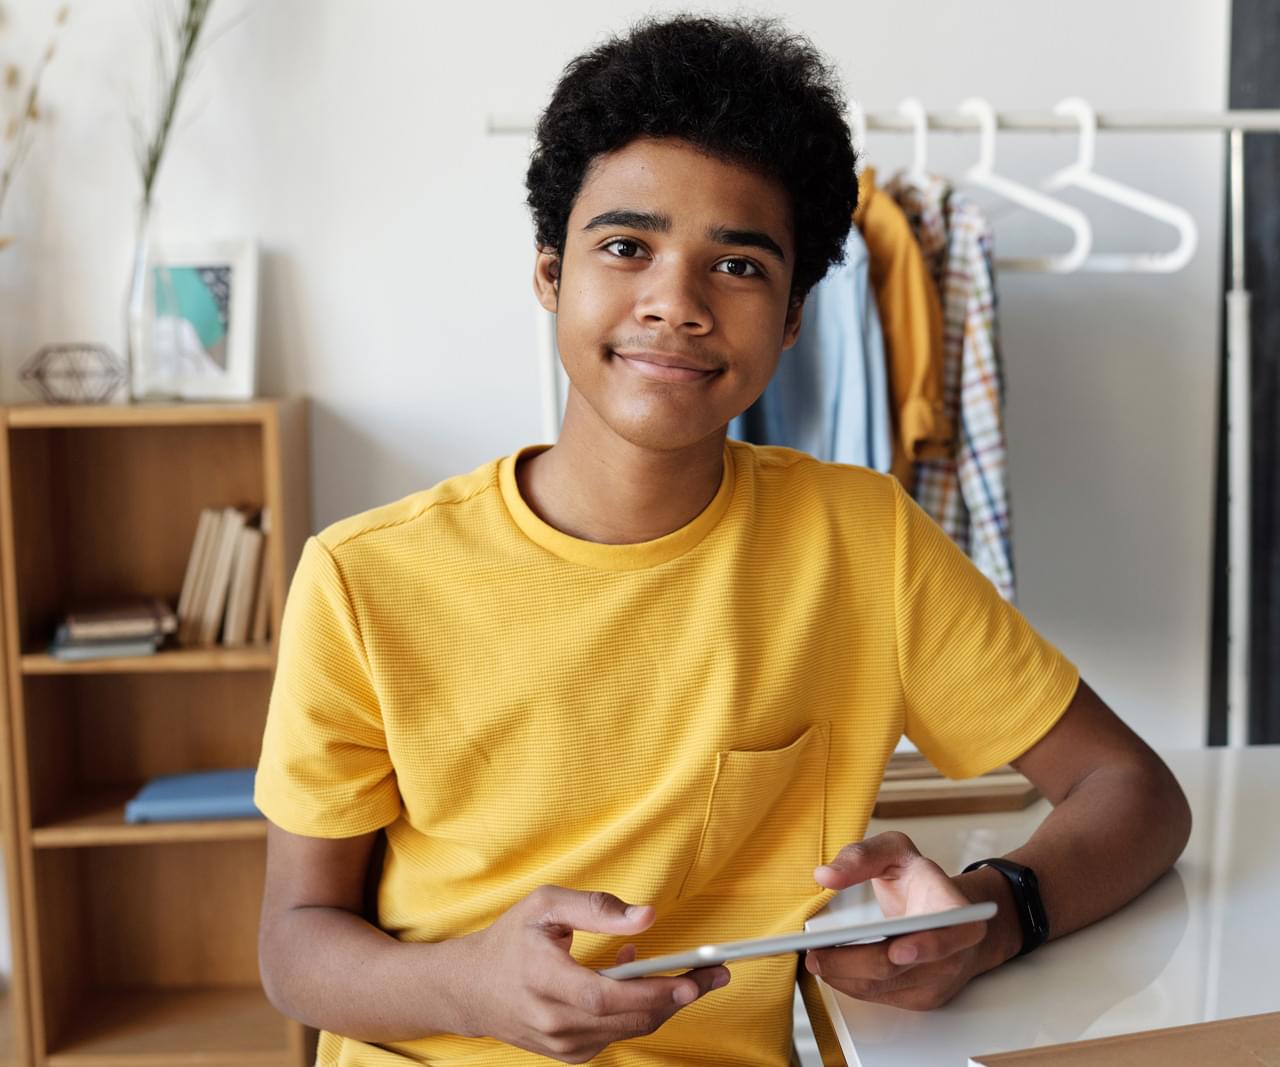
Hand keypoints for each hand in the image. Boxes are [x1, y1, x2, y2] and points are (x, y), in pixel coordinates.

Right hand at [451, 886, 729, 1062]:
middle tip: (715, 973)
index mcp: (543, 978)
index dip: (651, 991)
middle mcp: (552, 1020)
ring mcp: (561, 1044)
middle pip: (628, 1017)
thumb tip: (647, 916)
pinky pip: (616, 1035)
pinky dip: (636, 1011)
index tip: (690, 979)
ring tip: (684, 973)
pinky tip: (634, 982)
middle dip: (678, 996)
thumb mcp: (545, 905)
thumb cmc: (510, 940)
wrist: (470, 989)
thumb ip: (596, 908)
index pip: (605, 996)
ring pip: (629, 1029)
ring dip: (663, 1002)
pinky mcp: (570, 1055)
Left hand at [804, 831, 990, 1010]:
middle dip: (853, 962)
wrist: (943, 913)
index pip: (951, 931)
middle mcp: (954, 951)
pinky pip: (881, 998)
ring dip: (845, 978)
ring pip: (885, 987)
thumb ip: (861, 856)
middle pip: (899, 966)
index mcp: (955, 908)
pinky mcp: (921, 997)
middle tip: (817, 953)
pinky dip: (852, 985)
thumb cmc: (919, 882)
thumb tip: (826, 876)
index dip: (928, 946)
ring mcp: (939, 979)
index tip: (897, 951)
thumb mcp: (894, 851)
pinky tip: (832, 969)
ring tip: (815, 959)